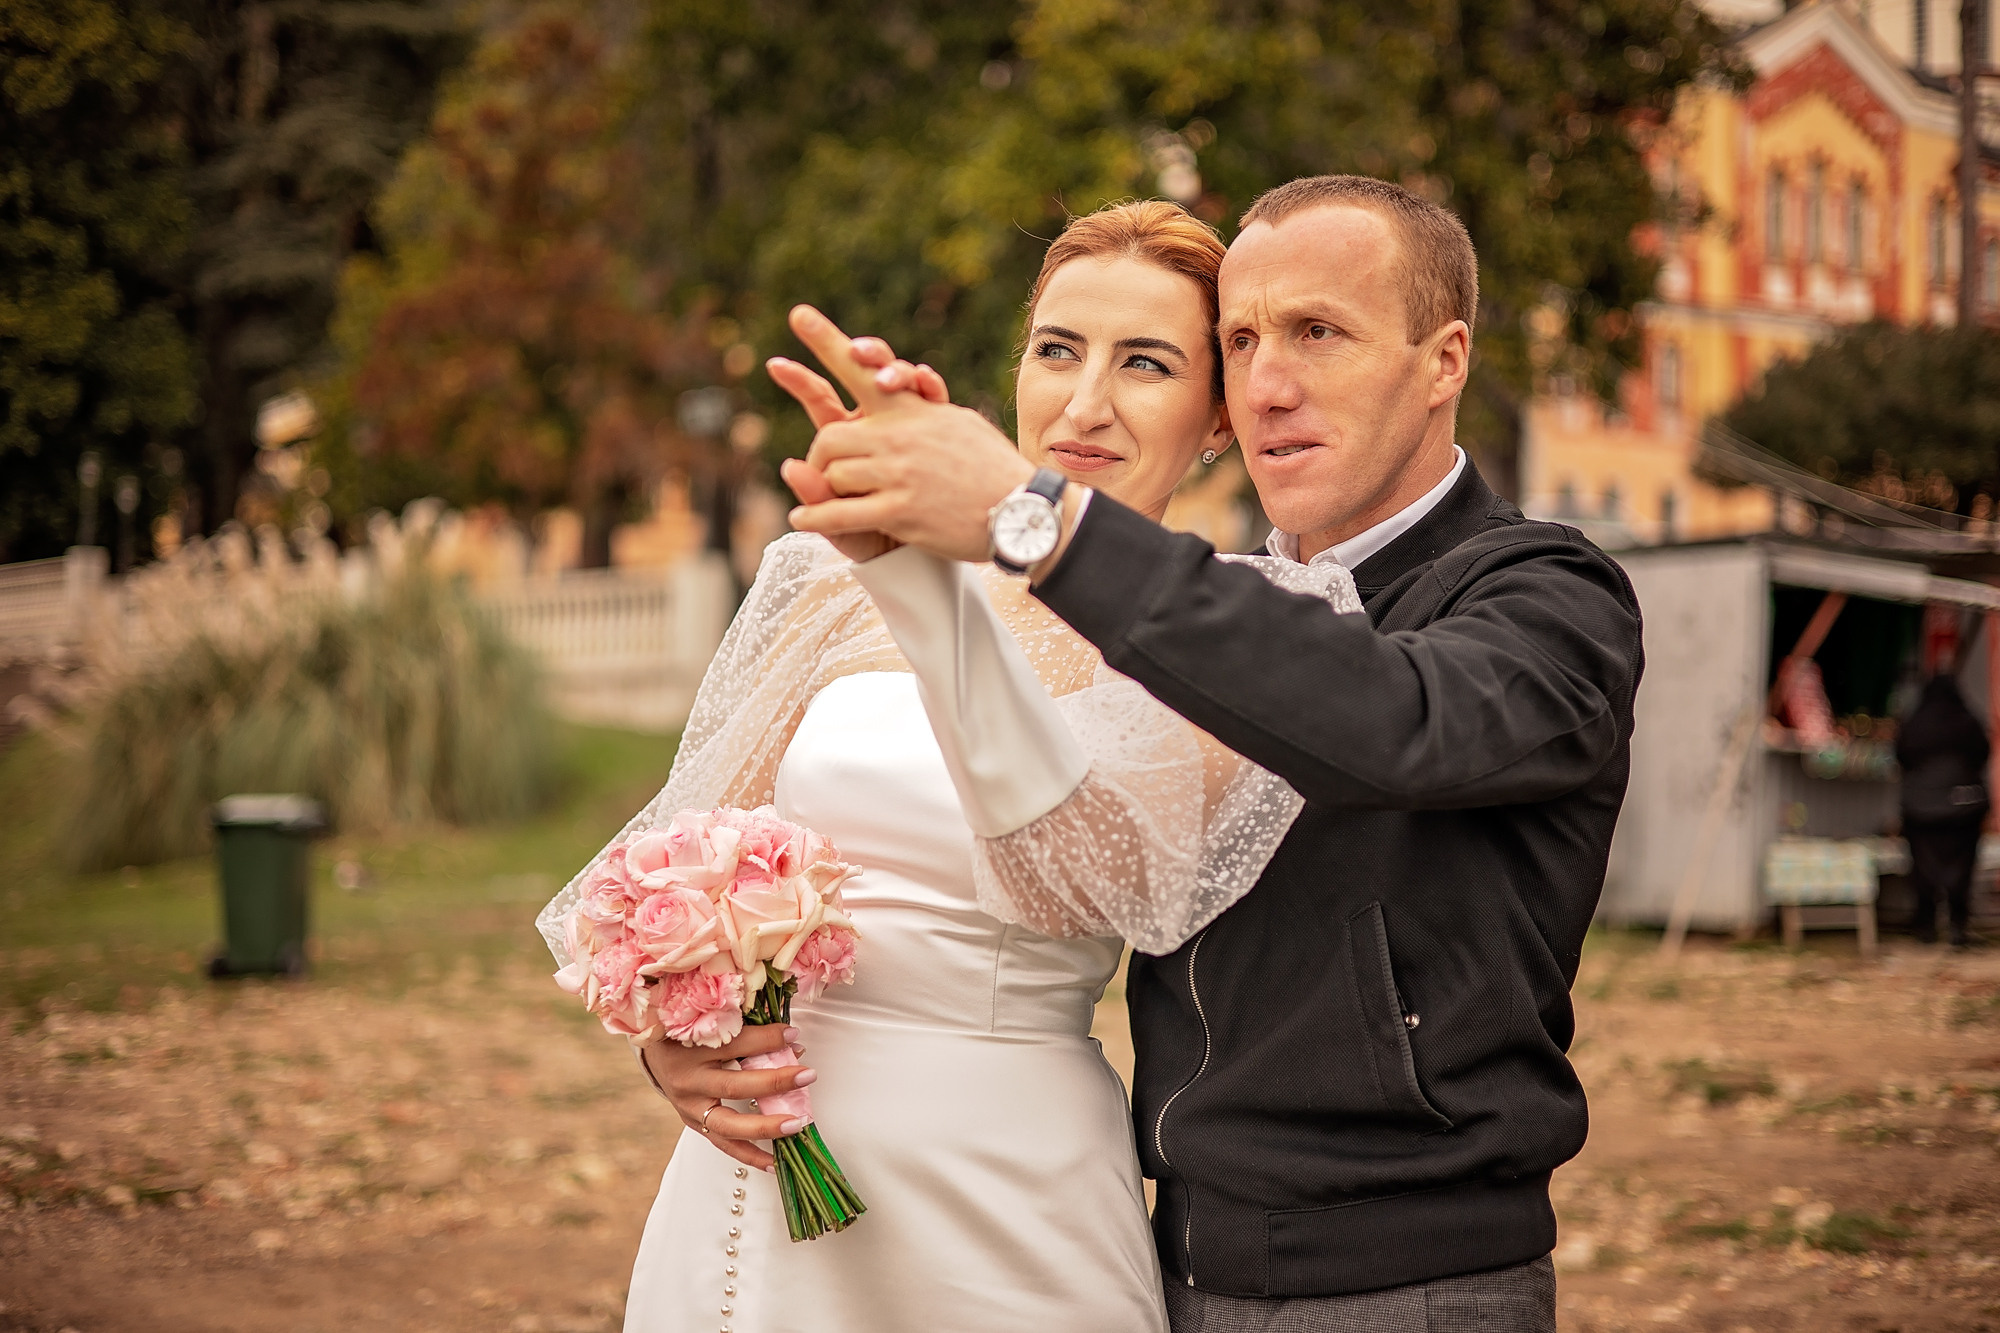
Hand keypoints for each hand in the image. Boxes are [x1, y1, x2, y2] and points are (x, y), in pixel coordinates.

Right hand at [639, 1024, 816, 1171]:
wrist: (656, 1052)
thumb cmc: (689, 1031)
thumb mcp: (712, 1021)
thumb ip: (749, 1028)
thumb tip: (794, 1041)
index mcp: (691, 1046)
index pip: (736, 1043)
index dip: (767, 1038)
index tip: (794, 1034)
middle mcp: (688, 1079)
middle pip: (733, 1085)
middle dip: (774, 1082)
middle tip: (807, 1076)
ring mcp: (688, 1106)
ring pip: (727, 1124)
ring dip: (765, 1126)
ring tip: (795, 1124)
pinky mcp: (691, 1123)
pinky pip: (723, 1143)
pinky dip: (749, 1155)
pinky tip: (774, 1162)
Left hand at [782, 305, 1032, 562]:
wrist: (1023, 513)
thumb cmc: (992, 468)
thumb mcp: (958, 425)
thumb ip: (919, 410)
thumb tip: (898, 389)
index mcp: (913, 410)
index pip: (863, 370)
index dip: (826, 341)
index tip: (798, 314)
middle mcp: (901, 436)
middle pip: (830, 436)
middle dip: (822, 456)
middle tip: (825, 468)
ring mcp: (899, 474)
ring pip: (832, 474)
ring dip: (826, 489)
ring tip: (827, 501)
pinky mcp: (900, 511)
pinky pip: (840, 513)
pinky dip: (815, 518)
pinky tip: (801, 520)